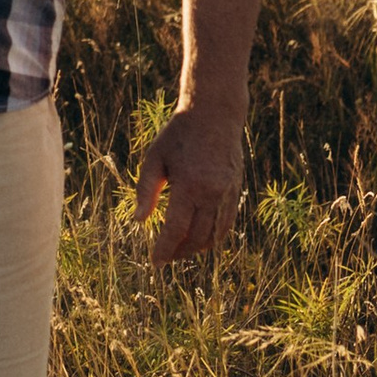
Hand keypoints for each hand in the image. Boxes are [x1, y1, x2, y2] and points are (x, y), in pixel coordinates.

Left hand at [132, 105, 243, 265]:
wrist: (215, 114)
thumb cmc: (179, 134)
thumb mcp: (154, 158)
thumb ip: (145, 191)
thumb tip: (139, 221)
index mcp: (189, 185)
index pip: (176, 230)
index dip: (165, 250)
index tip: (155, 262)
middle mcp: (212, 193)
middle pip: (197, 238)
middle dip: (180, 253)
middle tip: (165, 257)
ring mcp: (228, 193)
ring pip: (215, 235)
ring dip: (197, 249)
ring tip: (180, 251)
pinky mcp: (237, 191)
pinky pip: (228, 223)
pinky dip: (214, 236)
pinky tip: (200, 238)